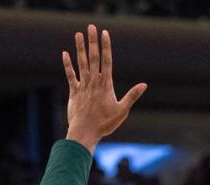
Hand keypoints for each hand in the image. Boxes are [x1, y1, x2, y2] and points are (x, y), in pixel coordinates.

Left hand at [62, 25, 146, 152]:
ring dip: (79, 48)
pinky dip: (68, 65)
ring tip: (78, 34)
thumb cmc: (105, 123)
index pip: (106, 61)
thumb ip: (132, 96)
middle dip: (93, 42)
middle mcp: (94, 82)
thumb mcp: (122, 110)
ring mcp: (83, 86)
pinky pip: (70, 76)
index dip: (106, 47)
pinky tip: (65, 53)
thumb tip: (144, 85)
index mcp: (106, 85)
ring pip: (81, 63)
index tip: (105, 34)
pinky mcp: (74, 92)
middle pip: (93, 58)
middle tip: (91, 27)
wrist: (85, 132)